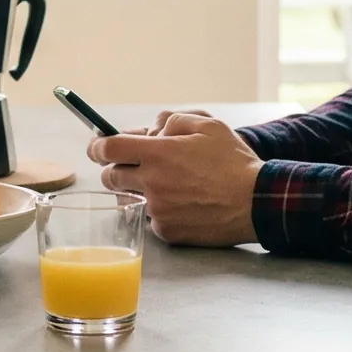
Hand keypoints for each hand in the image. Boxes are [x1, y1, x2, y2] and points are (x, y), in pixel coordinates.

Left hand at [89, 111, 260, 244]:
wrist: (255, 203)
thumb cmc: (233, 162)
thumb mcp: (207, 125)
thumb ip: (172, 120)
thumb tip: (150, 130)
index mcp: (157, 154)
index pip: (108, 149)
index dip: (97, 146)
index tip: (96, 147)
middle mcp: (151, 183)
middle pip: (110, 177)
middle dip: (115, 169)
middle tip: (130, 166)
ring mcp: (157, 210)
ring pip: (129, 199)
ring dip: (137, 190)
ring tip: (163, 185)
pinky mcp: (166, 231)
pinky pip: (150, 218)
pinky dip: (158, 210)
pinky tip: (180, 204)